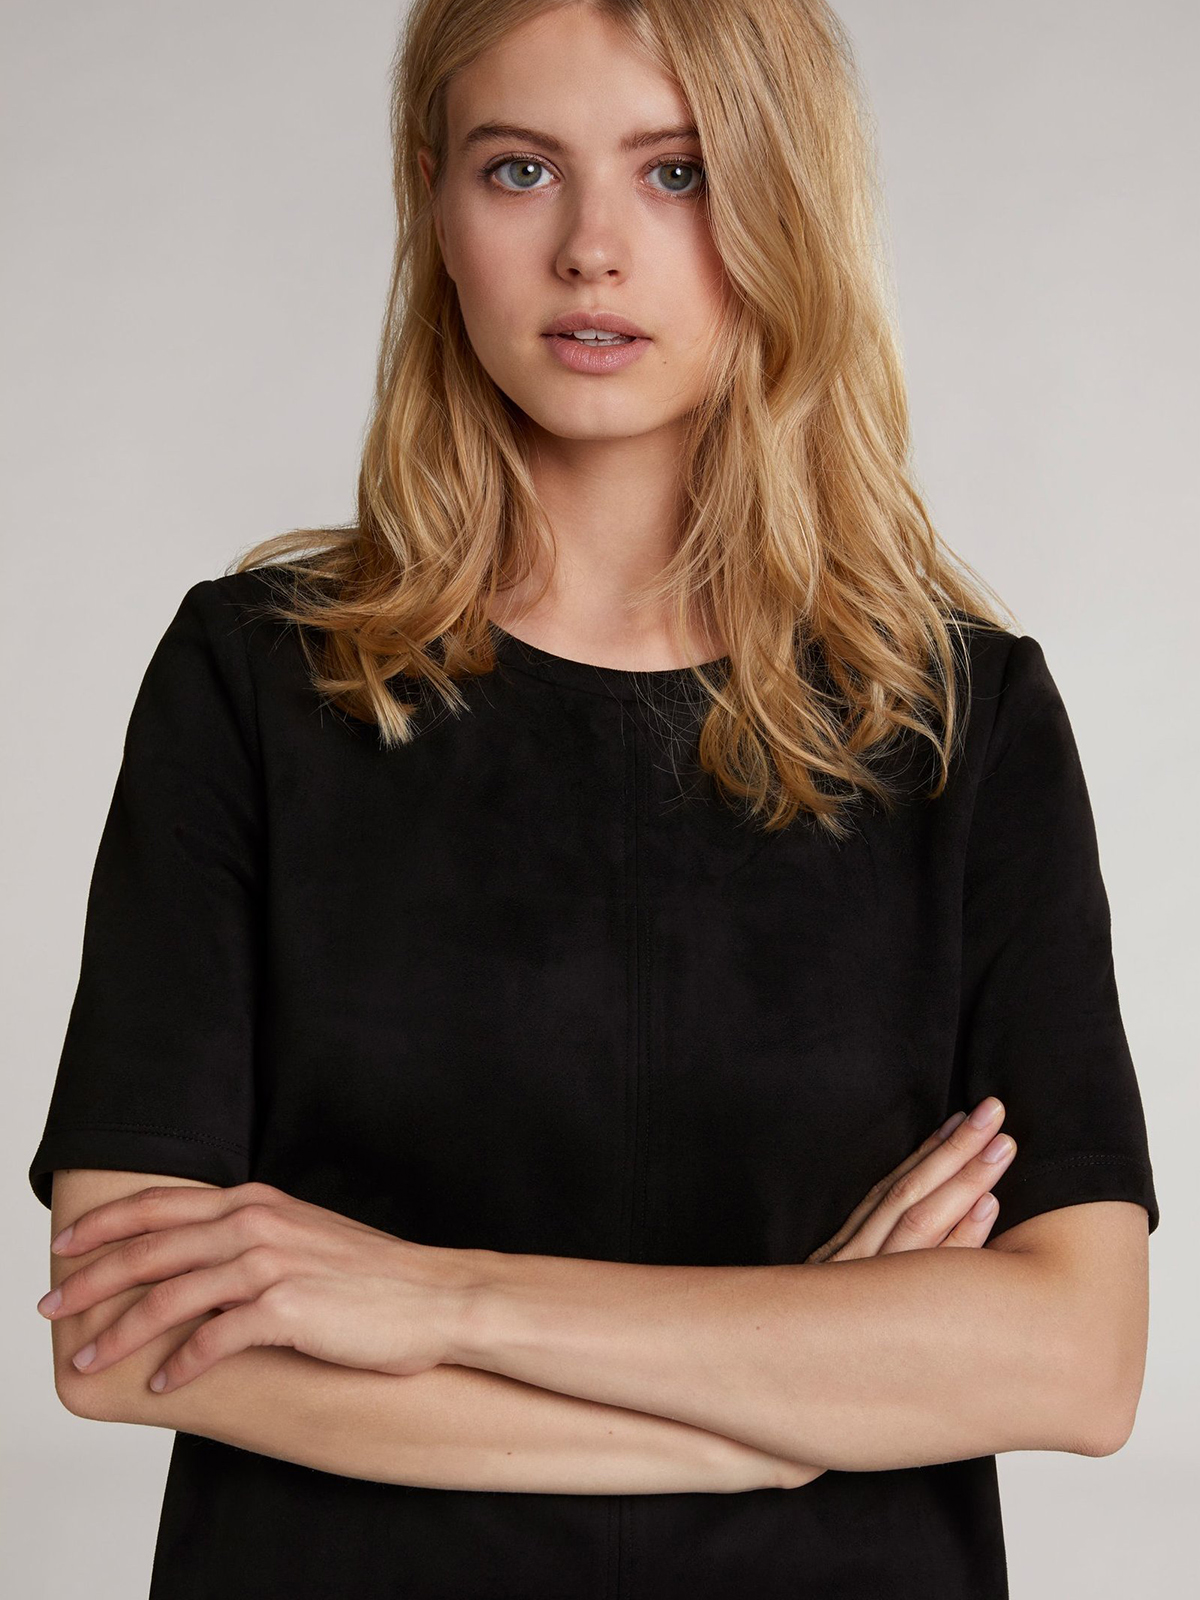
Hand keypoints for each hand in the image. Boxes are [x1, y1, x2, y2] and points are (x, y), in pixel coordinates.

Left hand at [38, 1182, 475, 1394]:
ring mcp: (271, 1264)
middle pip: (151, 1249)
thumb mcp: (303, 1236)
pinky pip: (213, 1339)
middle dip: (91, 1281)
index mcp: (256, 1202)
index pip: (161, 1205)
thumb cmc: (373, 1277)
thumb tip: (202, 1258)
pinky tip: (163, 1383)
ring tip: (89, 1360)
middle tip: (51, 1307)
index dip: (105, 1225)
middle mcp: (257, 1223)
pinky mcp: (287, 1309)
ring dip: (120, 1333)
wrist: (435, 1297)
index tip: (64, 1247)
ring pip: (170, 1296)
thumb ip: (252, 1237)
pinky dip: (181, 1363)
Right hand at [775, 1097, 1013, 1489]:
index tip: (962, 1119)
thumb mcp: (830, 1313)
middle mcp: (856, 1266)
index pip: (891, 1190)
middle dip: (956, 1151)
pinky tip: (989, 1209)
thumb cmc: (811, 1371)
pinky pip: (926, 1271)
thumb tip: (909, 1251)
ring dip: (964, 1179)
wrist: (771, 1429)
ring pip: (920, 1221)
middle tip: (994, 1111)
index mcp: (845, 1257)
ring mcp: (869, 1291)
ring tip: (1003, 1146)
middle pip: (910, 1194)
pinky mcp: (884, 1320)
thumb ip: (860, 1280)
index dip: (928, 1152)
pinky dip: (959, 1236)